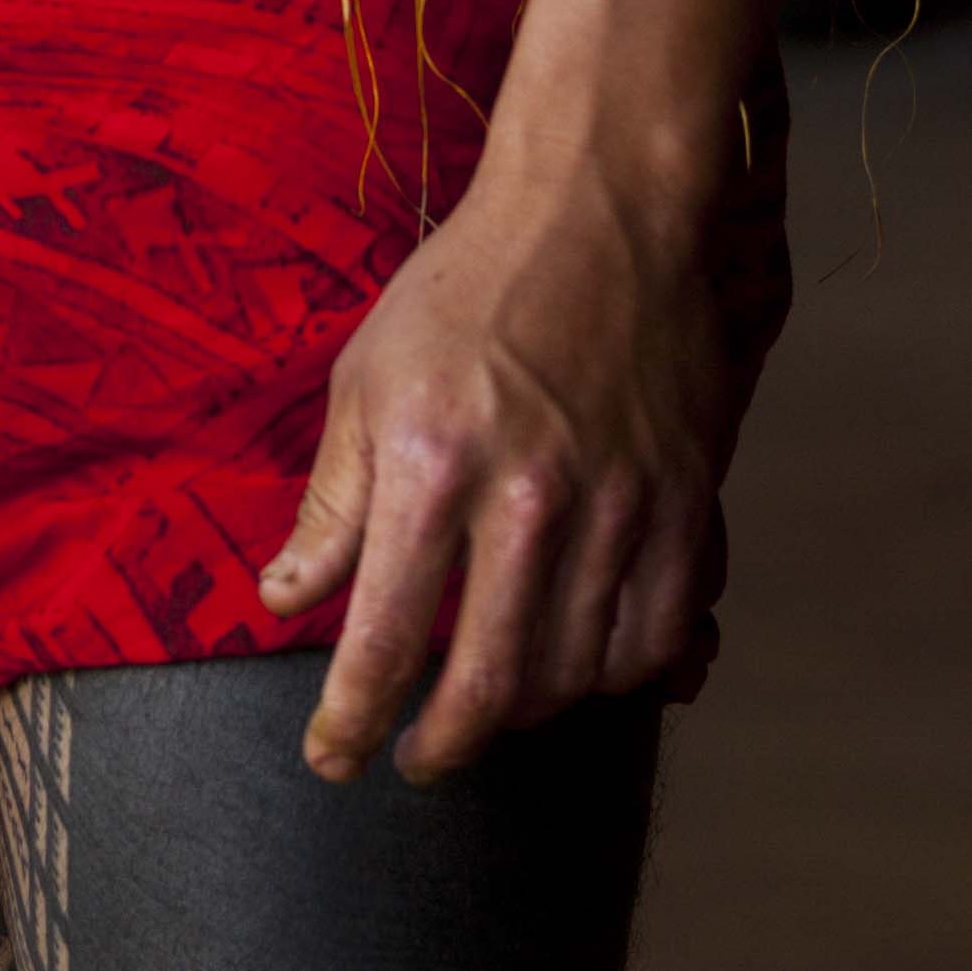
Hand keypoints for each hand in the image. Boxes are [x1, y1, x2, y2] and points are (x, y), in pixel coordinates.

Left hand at [256, 138, 769, 781]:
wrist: (601, 211)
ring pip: (577, 675)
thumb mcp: (365, 382)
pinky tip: (578, 666)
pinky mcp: (683, 502)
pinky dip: (616, 676)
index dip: (352, 723)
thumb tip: (288, 601)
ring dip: (525, 715)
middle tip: (414, 759)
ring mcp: (618, 506)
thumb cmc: (468, 290)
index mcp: (433, 468)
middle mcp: (529, 500)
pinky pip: (656, 637)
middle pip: (491, 686)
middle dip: (441, 746)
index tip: (332, 759)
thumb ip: (333, 505)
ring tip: (488, 707)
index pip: (386, 642)